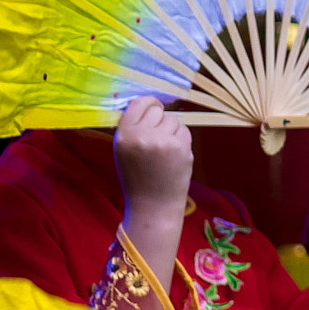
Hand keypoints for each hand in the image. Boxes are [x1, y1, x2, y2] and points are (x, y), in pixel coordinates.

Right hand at [115, 97, 192, 233]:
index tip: (155, 107)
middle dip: (160, 121)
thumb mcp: (124, 151)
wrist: (153, 205)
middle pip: (158, 110)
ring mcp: (162, 142)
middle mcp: (142, 136)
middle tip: (158, 139)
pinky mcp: (180, 148)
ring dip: (172, 131)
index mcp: (124, 135)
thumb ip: (132, 128)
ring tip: (165, 151)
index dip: (149, 103)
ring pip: (173, 120)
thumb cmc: (138, 177)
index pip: (138, 103)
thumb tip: (149, 104)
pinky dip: (182, 140)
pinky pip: (184, 130)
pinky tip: (174, 156)